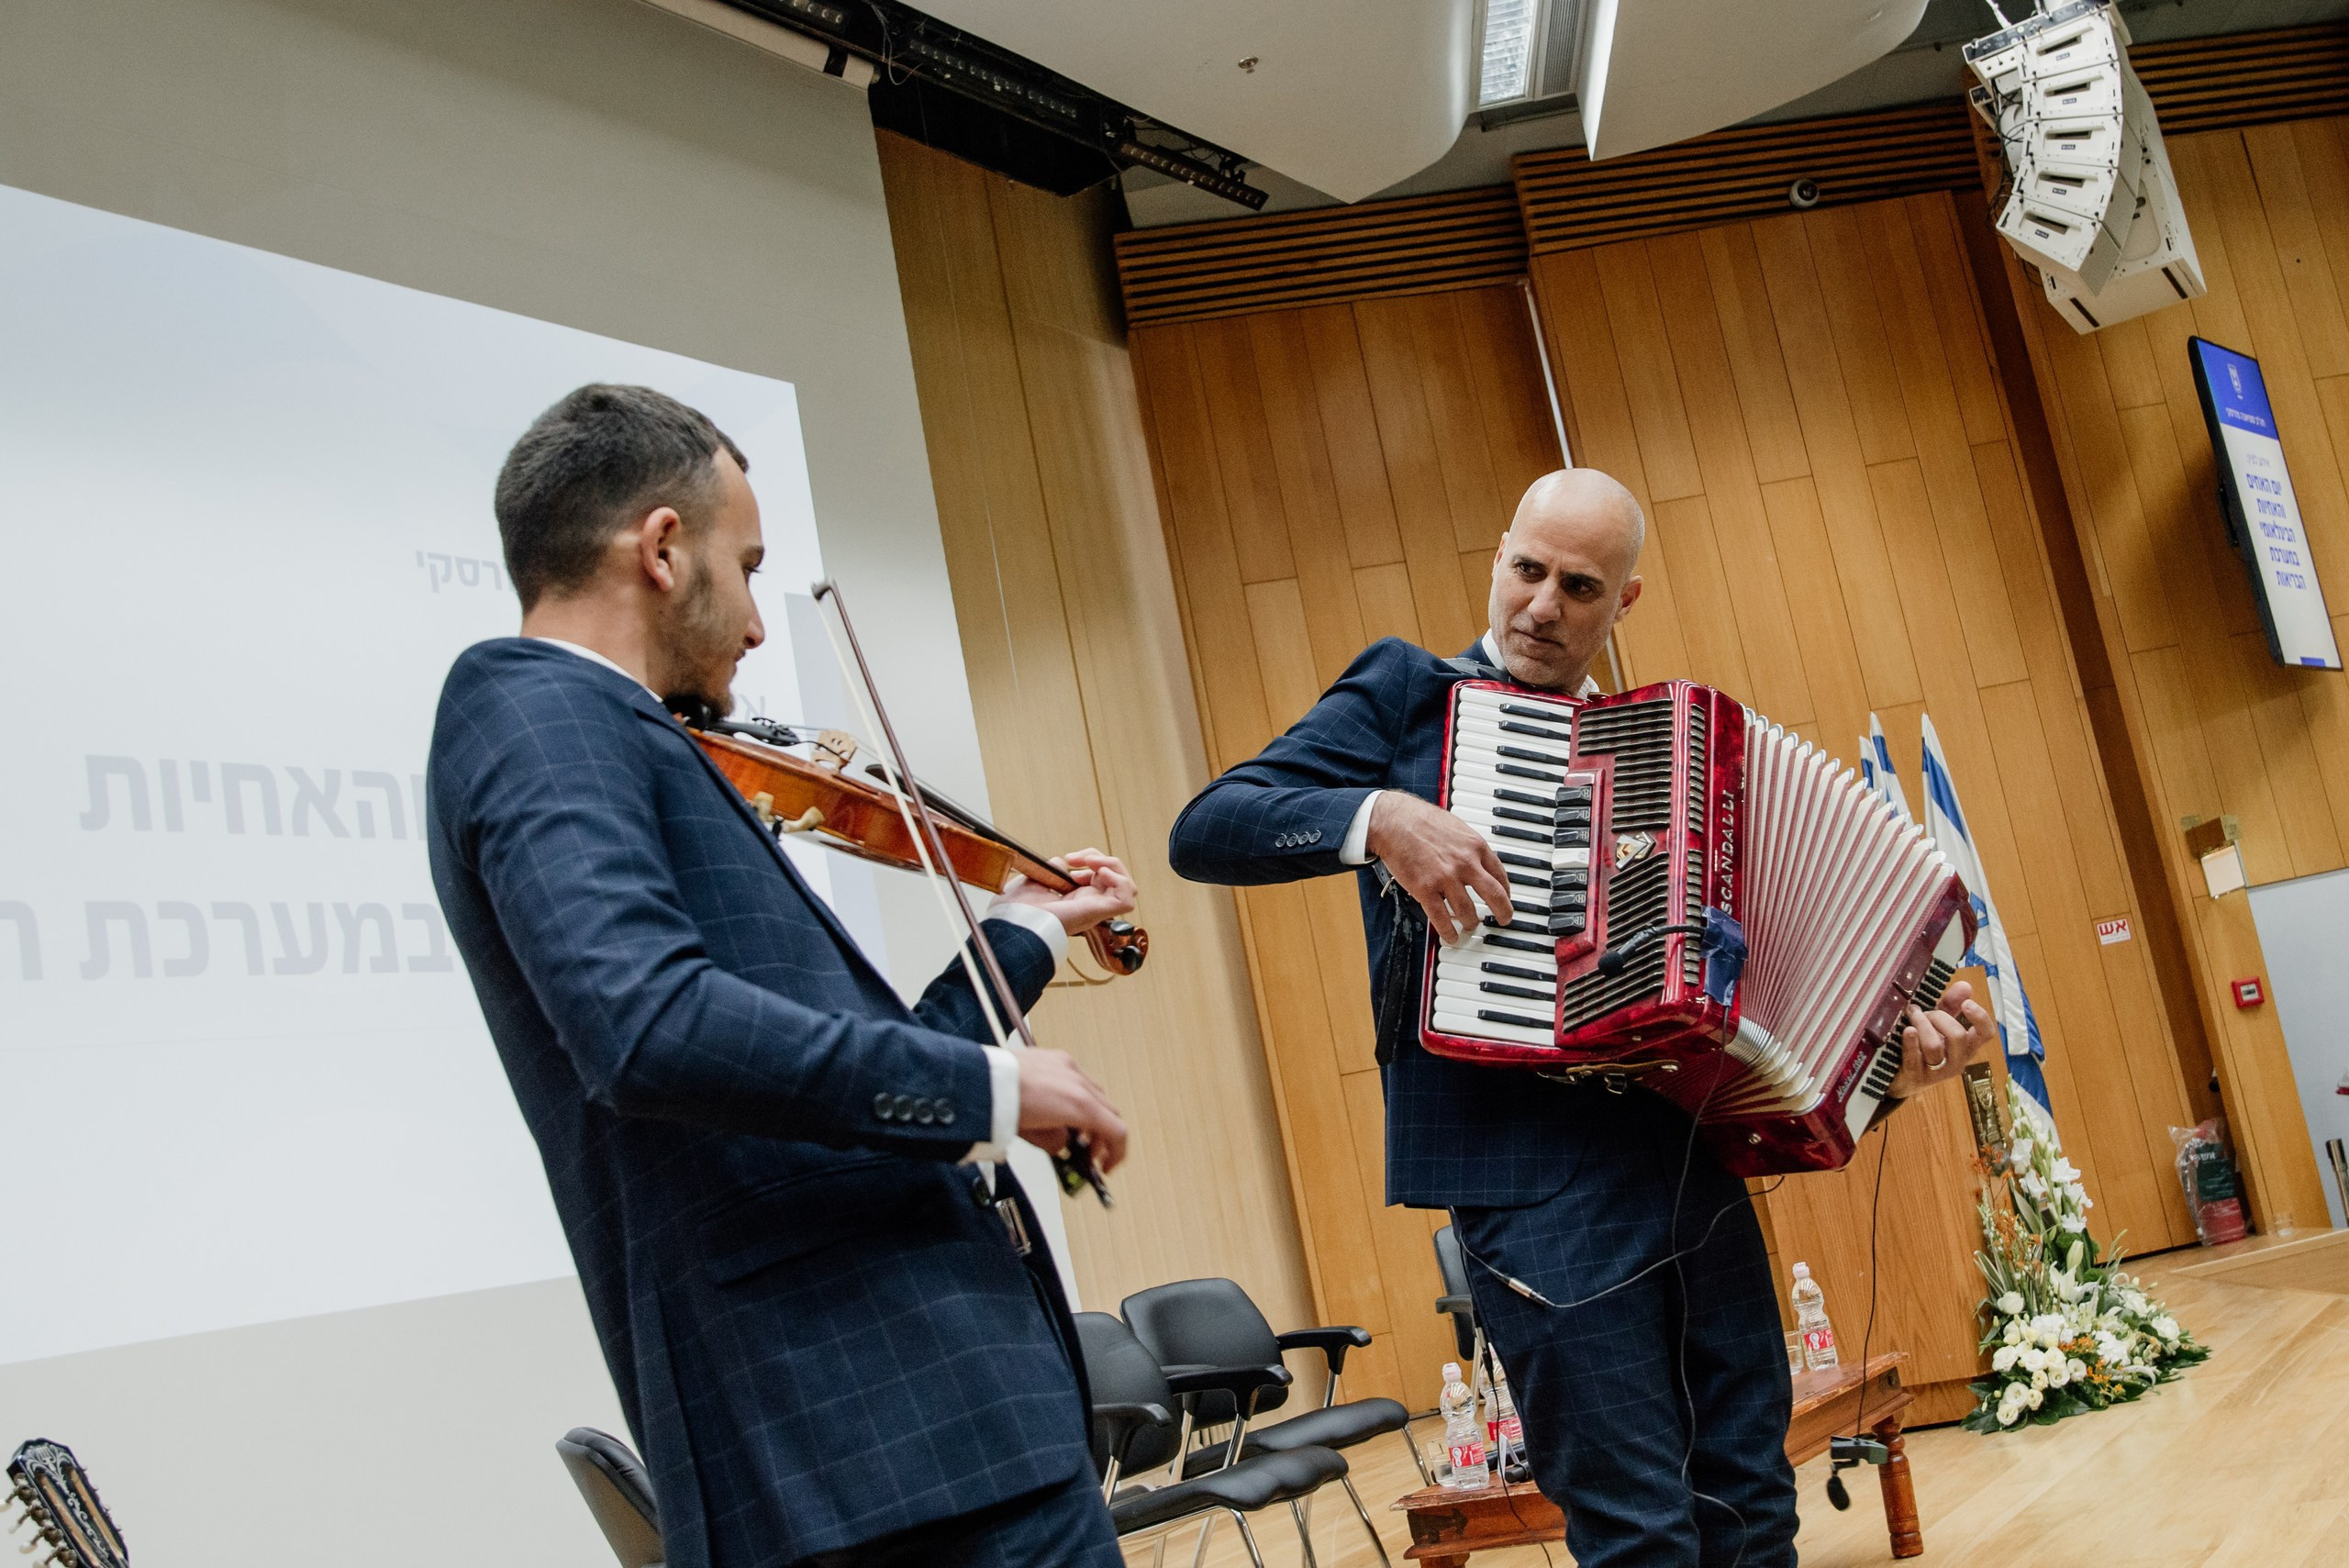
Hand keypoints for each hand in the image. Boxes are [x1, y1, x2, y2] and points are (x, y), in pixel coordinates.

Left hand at [993, 849, 1137, 937]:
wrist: (1014, 921)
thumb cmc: (1017, 910)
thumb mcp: (1035, 880)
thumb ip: (1049, 870)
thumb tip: (1059, 862)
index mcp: (1076, 900)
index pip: (1100, 878)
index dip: (1092, 862)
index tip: (1068, 858)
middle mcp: (1089, 905)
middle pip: (1116, 879)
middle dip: (1102, 858)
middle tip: (1076, 858)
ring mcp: (1096, 909)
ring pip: (1127, 887)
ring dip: (1113, 866)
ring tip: (1093, 862)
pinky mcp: (1100, 913)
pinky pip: (1126, 899)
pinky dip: (1119, 881)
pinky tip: (1100, 873)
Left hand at [1014, 1049, 1127, 1173]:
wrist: (979, 1080)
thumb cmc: (1002, 1106)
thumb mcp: (1035, 1138)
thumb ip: (1058, 1143)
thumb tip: (1063, 1144)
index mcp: (1078, 1104)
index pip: (1116, 1131)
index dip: (1115, 1153)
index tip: (1106, 1165)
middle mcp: (1078, 1081)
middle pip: (1109, 1112)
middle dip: (1103, 1135)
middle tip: (1089, 1153)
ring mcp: (1068, 1066)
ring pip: (1096, 1094)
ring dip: (1092, 1115)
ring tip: (1073, 1131)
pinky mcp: (1055, 1057)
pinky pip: (1078, 1078)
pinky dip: (1078, 1096)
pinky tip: (1060, 1107)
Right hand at [1364, 791, 1513, 940]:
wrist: (1393, 821)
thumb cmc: (1420, 820)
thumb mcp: (1456, 827)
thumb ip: (1469, 847)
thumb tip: (1479, 862)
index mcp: (1475, 846)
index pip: (1500, 874)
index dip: (1506, 891)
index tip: (1505, 898)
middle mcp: (1465, 863)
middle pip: (1494, 896)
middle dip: (1503, 912)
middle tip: (1503, 920)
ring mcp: (1446, 878)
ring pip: (1468, 911)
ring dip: (1471, 922)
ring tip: (1469, 925)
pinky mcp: (1425, 889)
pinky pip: (1441, 918)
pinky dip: (1448, 932)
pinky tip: (1451, 936)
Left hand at [1886, 979, 1995, 1097]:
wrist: (1904, 1079)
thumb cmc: (1925, 1047)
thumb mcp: (1939, 1025)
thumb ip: (1952, 1006)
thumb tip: (1965, 985)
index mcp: (1967, 1048)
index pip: (1985, 1034)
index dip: (1980, 1018)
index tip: (1967, 1004)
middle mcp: (1957, 1062)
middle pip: (1958, 1036)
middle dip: (1939, 1017)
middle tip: (1923, 1012)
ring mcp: (1937, 1072)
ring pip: (1934, 1046)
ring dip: (1922, 1025)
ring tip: (1911, 1018)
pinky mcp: (1916, 1077)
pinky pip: (1915, 1057)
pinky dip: (1911, 1042)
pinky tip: (1908, 1031)